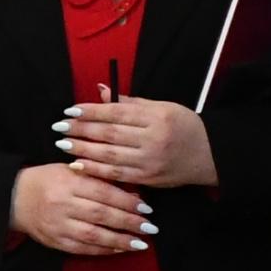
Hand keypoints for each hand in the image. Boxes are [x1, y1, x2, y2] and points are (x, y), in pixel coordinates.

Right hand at [9, 163, 154, 257]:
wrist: (14, 198)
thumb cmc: (47, 180)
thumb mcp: (70, 170)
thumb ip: (98, 179)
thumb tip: (131, 193)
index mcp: (68, 182)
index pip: (103, 193)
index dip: (126, 202)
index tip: (146, 208)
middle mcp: (63, 204)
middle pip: (102, 215)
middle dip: (128, 223)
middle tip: (150, 227)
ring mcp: (58, 225)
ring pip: (94, 235)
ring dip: (120, 241)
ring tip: (140, 243)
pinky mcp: (55, 241)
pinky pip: (83, 248)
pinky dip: (104, 250)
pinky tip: (120, 249)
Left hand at [52, 96, 215, 187]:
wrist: (209, 155)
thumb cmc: (184, 126)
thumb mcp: (162, 107)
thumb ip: (130, 102)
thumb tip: (100, 91)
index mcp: (157, 117)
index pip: (117, 113)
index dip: (91, 112)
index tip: (71, 110)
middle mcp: (153, 139)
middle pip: (110, 134)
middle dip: (82, 130)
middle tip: (60, 127)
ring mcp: (150, 161)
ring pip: (110, 156)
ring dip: (83, 150)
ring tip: (63, 144)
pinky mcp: (148, 179)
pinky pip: (116, 175)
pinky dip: (95, 170)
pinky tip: (78, 165)